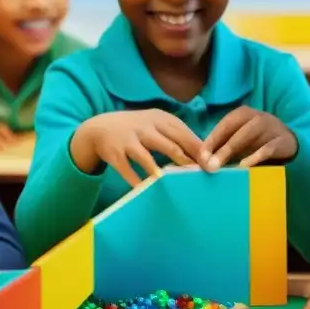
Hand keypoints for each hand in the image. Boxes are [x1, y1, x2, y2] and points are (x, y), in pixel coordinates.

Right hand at [71, 109, 201, 186]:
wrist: (99, 128)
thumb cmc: (137, 129)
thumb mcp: (156, 124)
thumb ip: (177, 135)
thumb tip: (204, 153)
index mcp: (159, 118)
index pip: (183, 134)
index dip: (197, 149)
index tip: (210, 164)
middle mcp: (144, 127)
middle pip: (169, 144)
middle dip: (185, 161)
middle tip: (199, 176)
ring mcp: (128, 140)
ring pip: (147, 157)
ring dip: (161, 171)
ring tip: (176, 184)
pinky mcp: (115, 154)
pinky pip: (127, 169)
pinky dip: (136, 180)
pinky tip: (145, 190)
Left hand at [199, 106, 297, 170]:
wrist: (288, 141)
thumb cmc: (257, 141)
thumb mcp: (240, 139)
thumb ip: (223, 146)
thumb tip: (203, 160)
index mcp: (242, 113)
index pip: (224, 125)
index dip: (211, 140)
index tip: (201, 157)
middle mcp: (256, 117)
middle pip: (235, 130)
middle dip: (220, 148)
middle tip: (209, 165)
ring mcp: (270, 127)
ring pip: (249, 137)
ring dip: (233, 151)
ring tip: (222, 166)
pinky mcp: (281, 140)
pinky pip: (267, 148)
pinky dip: (255, 157)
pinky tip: (244, 166)